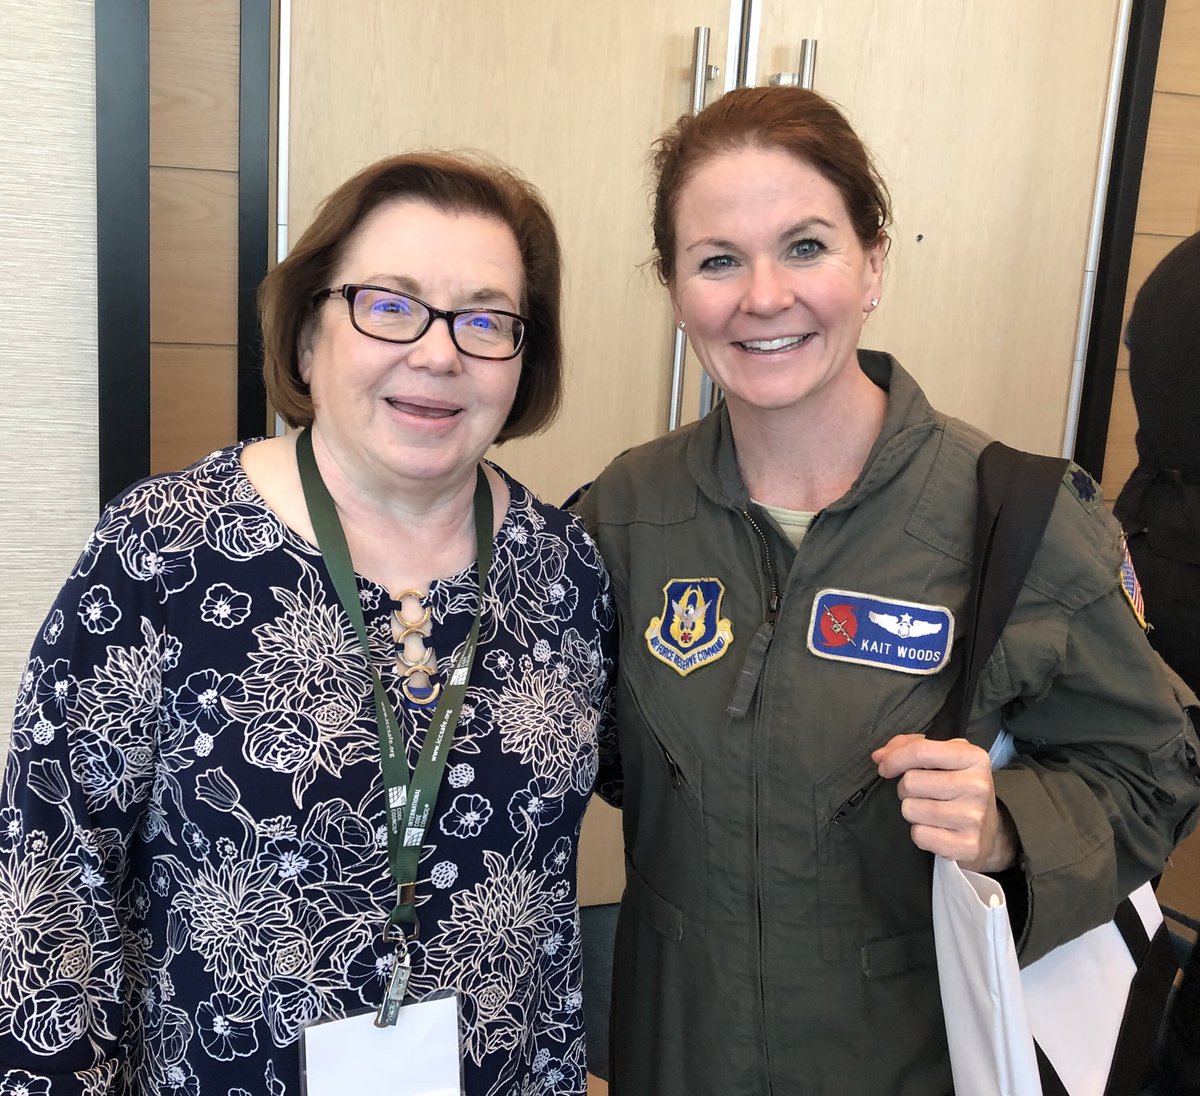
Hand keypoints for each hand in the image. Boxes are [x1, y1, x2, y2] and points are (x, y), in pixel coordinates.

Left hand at [871, 733, 1018, 871]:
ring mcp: (974, 817)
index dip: (894, 758)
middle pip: (910, 782)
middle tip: (923, 794)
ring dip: (913, 811)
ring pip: (910, 809)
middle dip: (906, 788)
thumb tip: (879, 756)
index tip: (884, 767)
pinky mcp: (967, 846)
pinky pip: (919, 835)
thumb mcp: (945, 758)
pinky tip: (936, 830)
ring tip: (931, 811)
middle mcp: (977, 786)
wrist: (990, 832)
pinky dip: (920, 833)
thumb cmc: (959, 787)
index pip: (922, 751)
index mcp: (974, 757)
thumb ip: (910, 747)